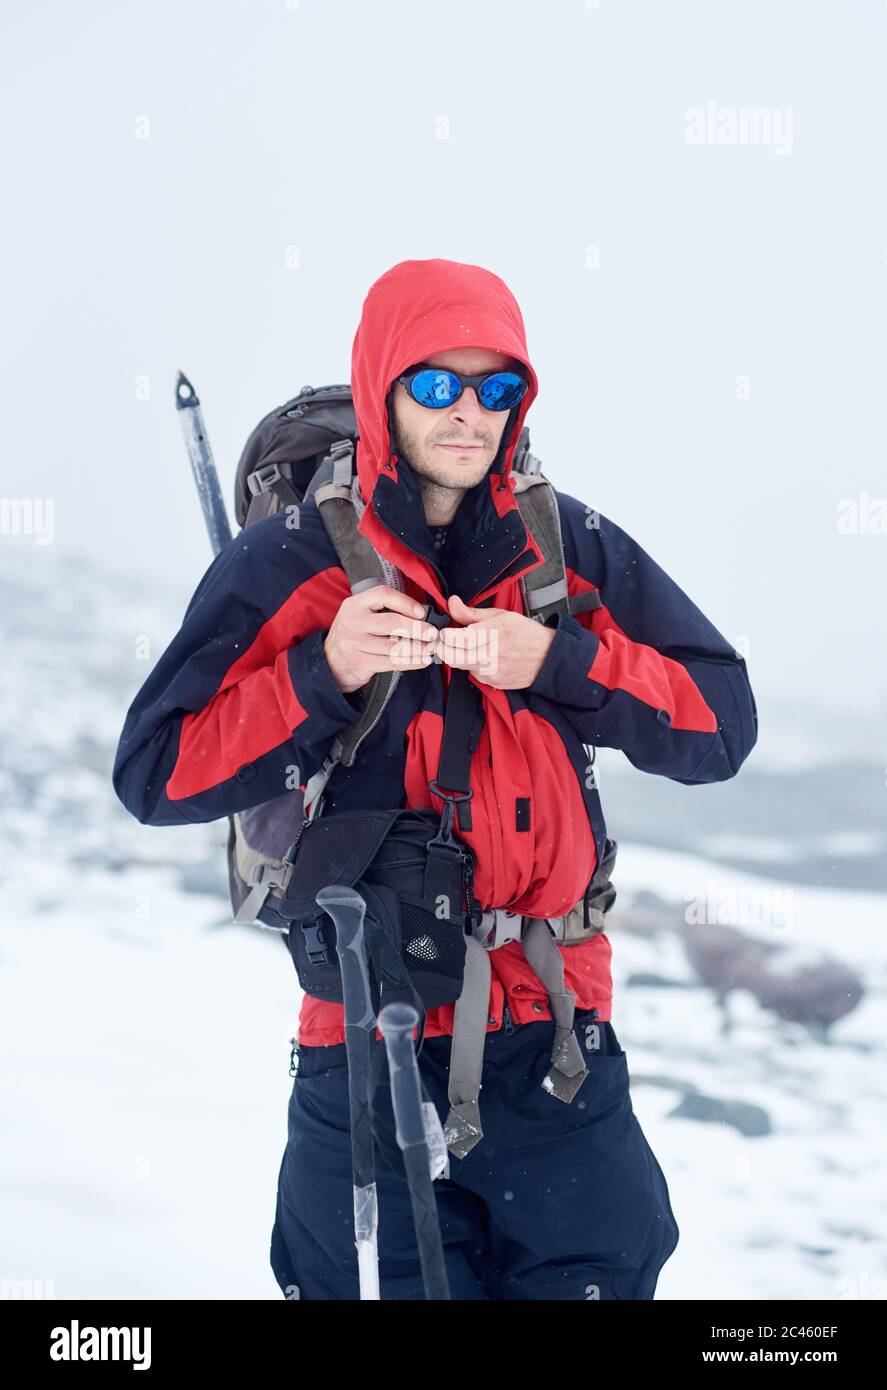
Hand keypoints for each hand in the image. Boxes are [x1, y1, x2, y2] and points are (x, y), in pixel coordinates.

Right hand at [323, 584, 438, 693]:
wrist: (330, 661)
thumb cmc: (354, 635)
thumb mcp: (361, 615)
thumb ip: (384, 610)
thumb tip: (420, 613)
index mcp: (355, 604)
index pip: (382, 595)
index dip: (405, 602)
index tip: (422, 612)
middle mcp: (353, 621)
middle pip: (391, 622)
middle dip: (416, 628)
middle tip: (432, 633)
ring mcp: (355, 643)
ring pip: (393, 646)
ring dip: (417, 648)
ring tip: (431, 648)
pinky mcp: (360, 662)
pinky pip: (391, 662)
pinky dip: (410, 662)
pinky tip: (422, 660)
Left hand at [435, 594, 554, 689]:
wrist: (547, 658)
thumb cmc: (524, 633)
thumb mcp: (500, 615)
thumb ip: (471, 613)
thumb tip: (452, 603)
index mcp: (494, 632)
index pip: (458, 638)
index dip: (445, 635)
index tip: (444, 631)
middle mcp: (492, 655)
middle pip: (453, 657)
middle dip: (443, 648)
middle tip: (445, 641)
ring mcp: (492, 672)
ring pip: (460, 666)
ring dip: (458, 656)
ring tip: (468, 647)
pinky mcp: (493, 683)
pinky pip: (473, 674)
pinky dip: (472, 666)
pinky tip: (482, 658)